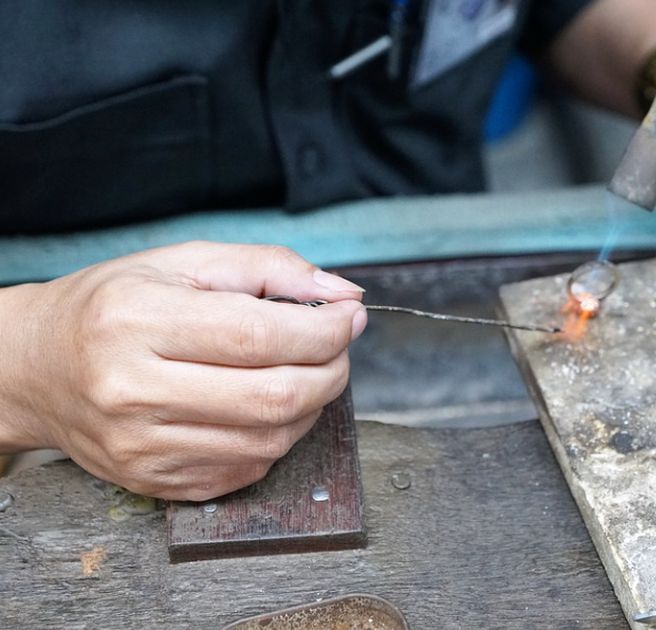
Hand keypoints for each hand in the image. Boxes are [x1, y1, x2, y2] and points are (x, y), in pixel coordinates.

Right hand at [0, 242, 366, 500]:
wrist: (35, 369)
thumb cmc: (112, 306)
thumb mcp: (182, 262)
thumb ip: (268, 268)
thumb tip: (342, 292)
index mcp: (137, 320)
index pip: (258, 335)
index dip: (324, 329)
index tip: (351, 316)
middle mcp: (132, 389)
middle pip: (273, 396)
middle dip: (331, 370)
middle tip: (338, 347)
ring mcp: (141, 446)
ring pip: (269, 440)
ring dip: (312, 406)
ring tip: (306, 373)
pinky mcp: (153, 481)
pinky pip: (246, 469)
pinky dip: (278, 437)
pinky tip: (269, 407)